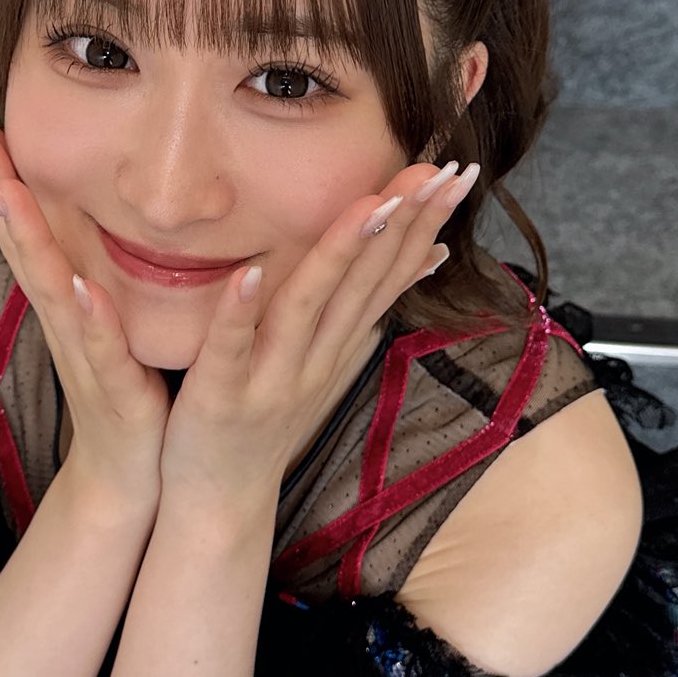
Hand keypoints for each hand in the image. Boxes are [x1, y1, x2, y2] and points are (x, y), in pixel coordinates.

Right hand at [0, 100, 169, 515]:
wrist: (130, 473)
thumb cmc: (121, 389)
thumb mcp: (100, 316)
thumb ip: (87, 267)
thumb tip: (79, 217)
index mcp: (63, 293)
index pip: (21, 220)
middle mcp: (61, 315)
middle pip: (19, 239)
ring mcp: (82, 349)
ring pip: (48, 284)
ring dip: (25, 236)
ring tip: (5, 187)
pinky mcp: (114, 387)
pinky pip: (99, 348)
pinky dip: (90, 318)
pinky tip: (83, 288)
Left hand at [156, 156, 475, 502]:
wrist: (220, 504)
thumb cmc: (264, 421)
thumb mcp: (325, 360)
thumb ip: (362, 311)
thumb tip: (424, 259)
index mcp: (335, 344)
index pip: (388, 274)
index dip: (423, 223)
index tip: (457, 173)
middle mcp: (314, 359)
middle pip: (364, 283)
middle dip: (402, 225)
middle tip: (438, 173)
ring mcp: (270, 380)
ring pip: (311, 308)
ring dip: (340, 255)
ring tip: (371, 203)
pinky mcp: (220, 399)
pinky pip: (231, 348)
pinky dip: (241, 310)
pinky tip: (251, 271)